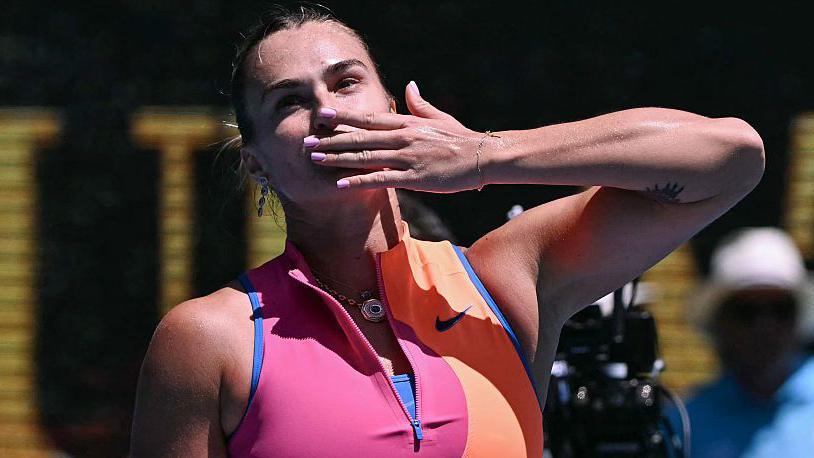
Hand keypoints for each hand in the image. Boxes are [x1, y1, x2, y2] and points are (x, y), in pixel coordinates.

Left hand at [308, 82, 485, 191]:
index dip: (343, 118)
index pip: (368, 118)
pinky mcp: (414, 177)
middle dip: (331, 140)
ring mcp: (407, 156)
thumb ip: (419, 103)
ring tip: (316, 159)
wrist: (483, 156)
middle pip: (360, 138)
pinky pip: (381, 178)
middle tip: (307, 142)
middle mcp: (403, 136)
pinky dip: (360, 180)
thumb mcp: (439, 117)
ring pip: (365, 157)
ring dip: (338, 158)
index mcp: (407, 122)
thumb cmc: (462, 138)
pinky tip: (341, 183)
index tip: (322, 116)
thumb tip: (408, 85)